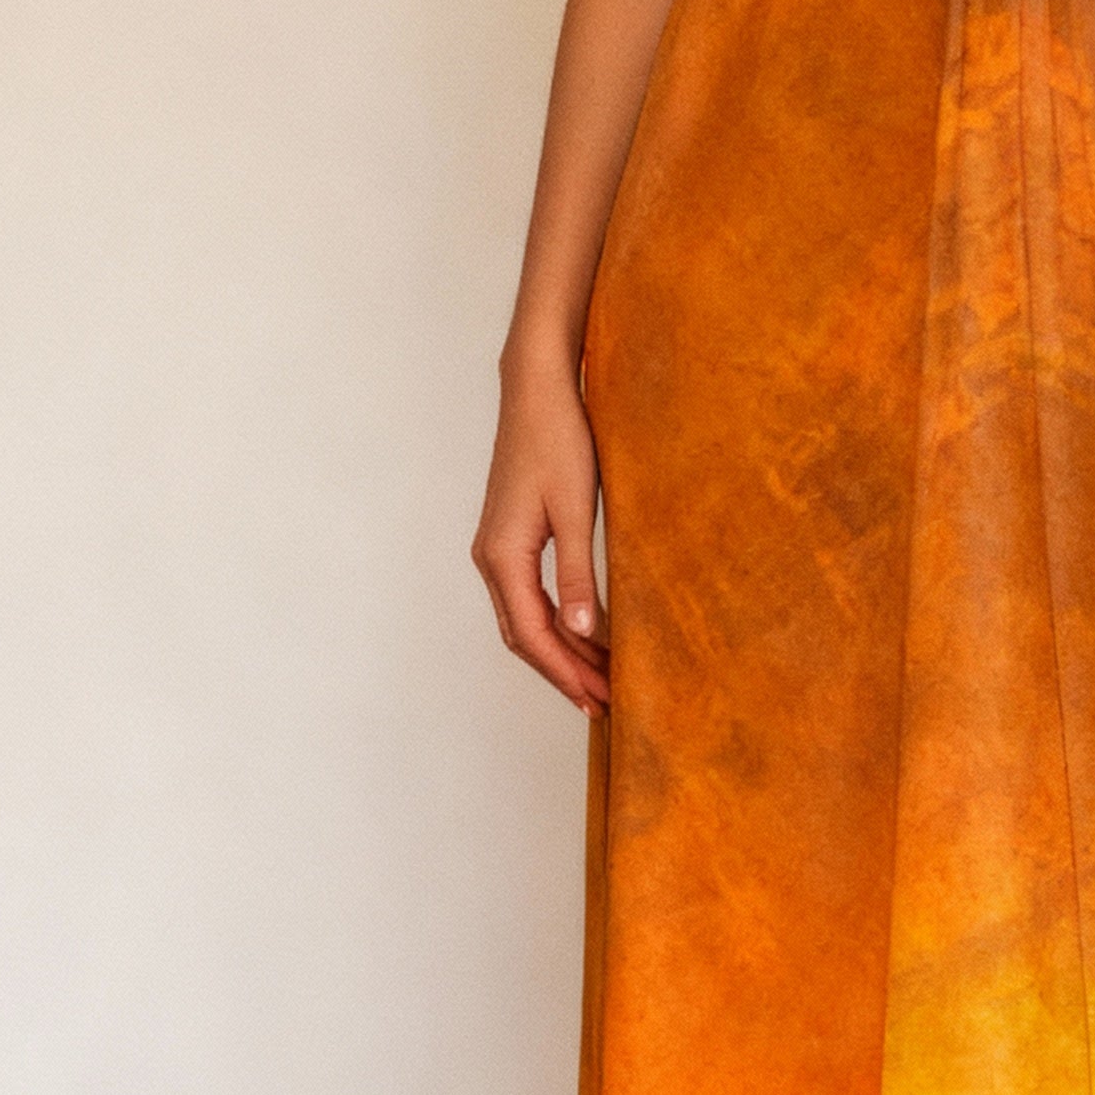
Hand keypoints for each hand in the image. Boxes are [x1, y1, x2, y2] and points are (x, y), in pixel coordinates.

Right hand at [473, 354, 609, 710]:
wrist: (537, 391)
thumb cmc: (558, 440)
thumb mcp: (575, 511)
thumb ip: (578, 575)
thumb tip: (582, 633)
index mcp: (503, 557)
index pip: (534, 636)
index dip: (566, 673)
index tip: (598, 700)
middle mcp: (491, 559)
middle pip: (524, 636)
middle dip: (563, 672)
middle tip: (603, 703)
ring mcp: (496, 548)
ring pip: (524, 619)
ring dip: (559, 651)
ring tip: (598, 677)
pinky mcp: (509, 537)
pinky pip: (527, 596)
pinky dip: (554, 623)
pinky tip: (583, 633)